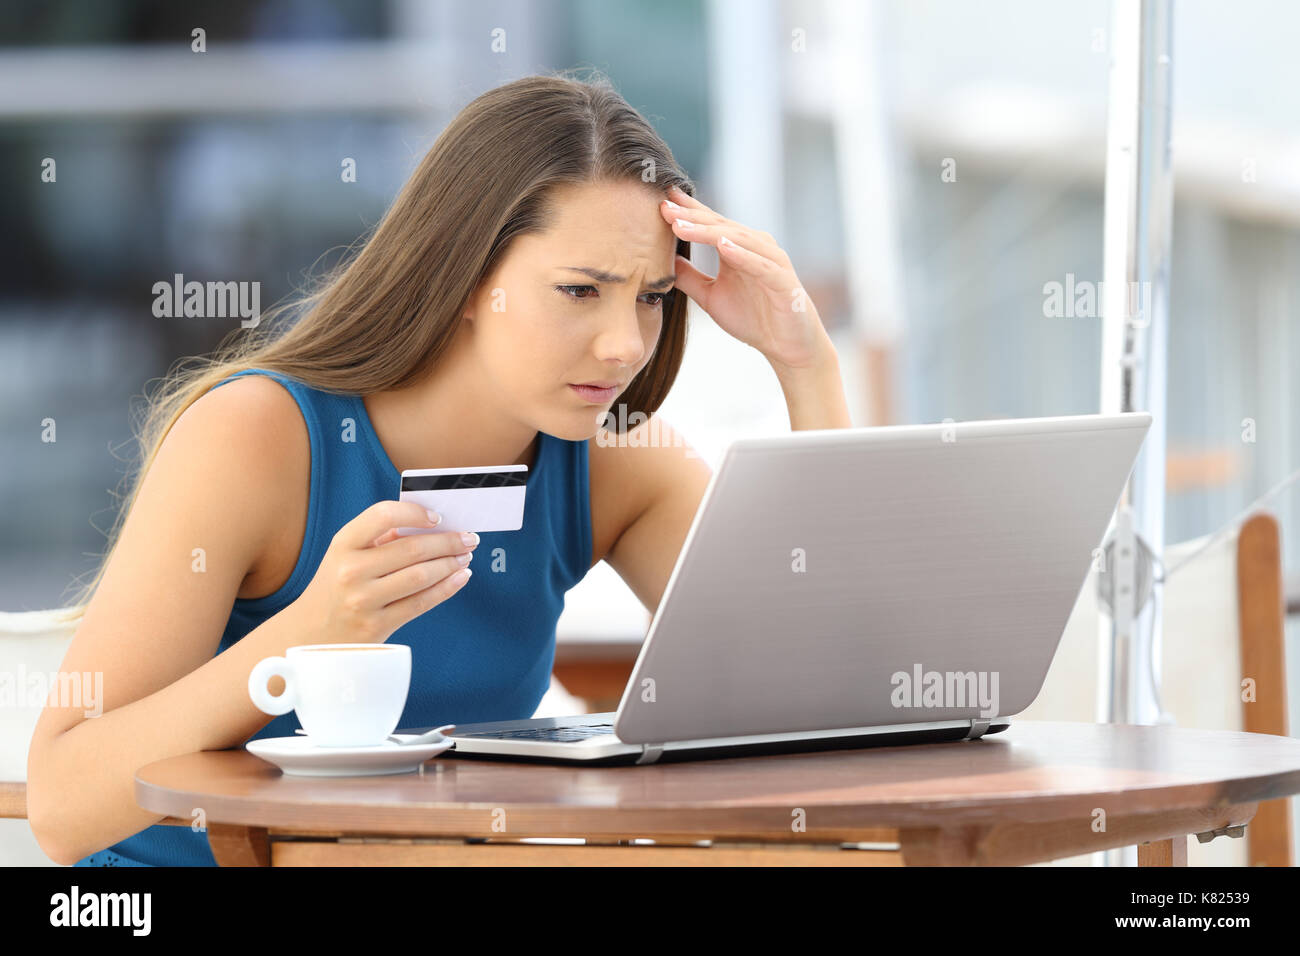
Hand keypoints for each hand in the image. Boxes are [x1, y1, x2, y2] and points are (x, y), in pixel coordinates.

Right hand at [292, 500, 476, 644]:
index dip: (415, 513)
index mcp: (342, 544)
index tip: (437, 517)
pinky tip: (460, 577)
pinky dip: (447, 588)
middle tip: (469, 537)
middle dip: (448, 541)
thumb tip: (431, 526)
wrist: (309, 634)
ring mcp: (363, 600)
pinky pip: (421, 603)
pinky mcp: (377, 626)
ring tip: (466, 556)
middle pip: (411, 549)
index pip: (383, 515)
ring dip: (451, 563)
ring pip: (420, 576)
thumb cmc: (336, 586)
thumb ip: (380, 538)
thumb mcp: (345, 555)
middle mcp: (350, 571)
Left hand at [662, 183, 832, 371]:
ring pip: (737, 239)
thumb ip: (689, 278)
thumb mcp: (711, 297)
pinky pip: (760, 264)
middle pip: (720, 226)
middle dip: (691, 216)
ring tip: (681, 225)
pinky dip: (742, 254)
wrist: (787, 346)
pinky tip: (723, 246)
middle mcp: (755, 247)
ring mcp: (771, 261)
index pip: (709, 224)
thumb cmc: (752, 319)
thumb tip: (664, 261)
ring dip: (708, 231)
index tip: (660, 200)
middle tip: (664, 207)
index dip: (686, 211)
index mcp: (738, 248)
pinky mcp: (783, 280)